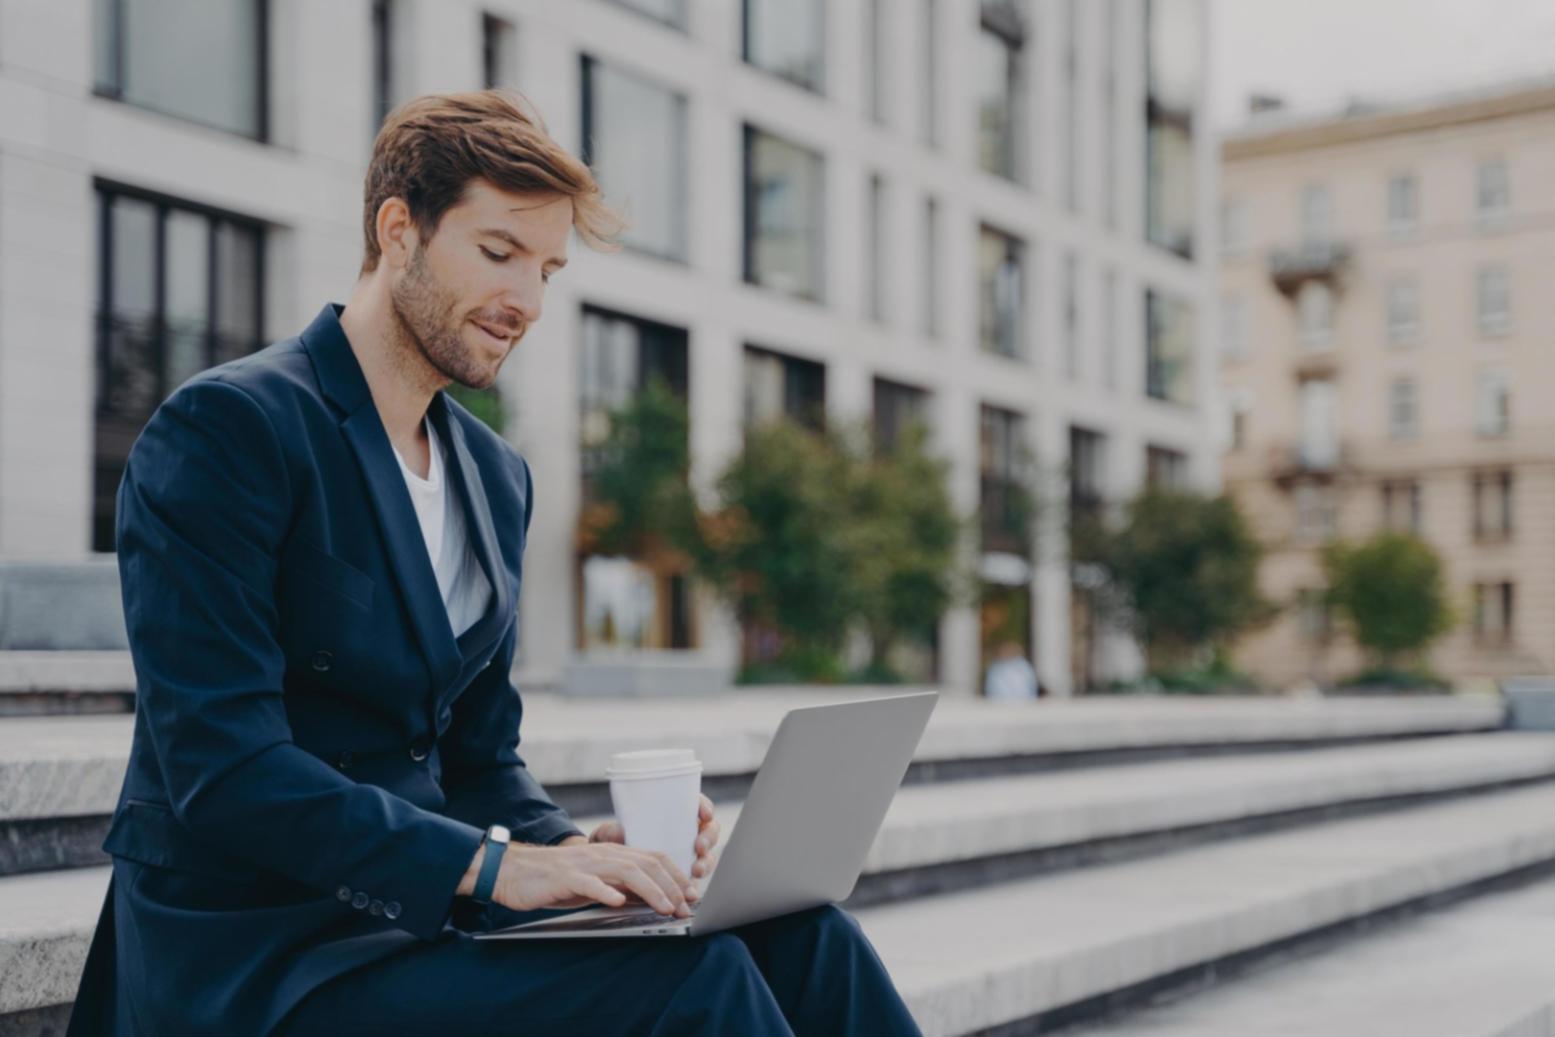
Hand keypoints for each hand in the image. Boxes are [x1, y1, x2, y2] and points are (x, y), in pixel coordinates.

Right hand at [490, 840, 698, 915]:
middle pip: (646, 864)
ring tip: (665, 907)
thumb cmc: (556, 880)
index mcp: (612, 854)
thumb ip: (620, 887)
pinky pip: (589, 883)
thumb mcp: (594, 883)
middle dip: (671, 885)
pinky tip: (618, 902)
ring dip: (650, 890)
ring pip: (625, 871)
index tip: (692, 894)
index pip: (653, 858)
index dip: (676, 875)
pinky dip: (606, 891)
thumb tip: (650, 900)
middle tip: (685, 907)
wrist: (515, 872)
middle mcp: (603, 854)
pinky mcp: (565, 877)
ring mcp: (585, 864)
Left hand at [584, 793, 722, 879]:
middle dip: (708, 838)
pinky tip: (691, 888)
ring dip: (706, 862)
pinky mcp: (683, 874)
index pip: (695, 803)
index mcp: (672, 812)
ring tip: (696, 871)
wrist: (608, 868)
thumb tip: (620, 832)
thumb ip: (612, 833)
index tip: (705, 814)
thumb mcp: (609, 835)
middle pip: (708, 829)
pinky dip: (695, 881)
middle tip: (699, 847)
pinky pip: (696, 876)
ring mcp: (687, 853)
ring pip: (707, 854)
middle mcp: (684, 831)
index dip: (704, 806)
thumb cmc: (612, 843)